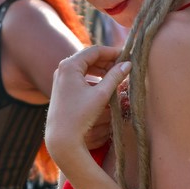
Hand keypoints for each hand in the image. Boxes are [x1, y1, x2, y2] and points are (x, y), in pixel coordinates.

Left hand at [45, 46, 130, 168]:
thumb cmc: (80, 115)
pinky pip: (80, 77)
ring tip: (117, 76)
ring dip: (101, 70)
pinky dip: (93, 79)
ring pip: (85, 68)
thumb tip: (128, 64)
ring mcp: (60, 79)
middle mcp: (62, 69)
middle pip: (89, 58)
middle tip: (124, 66)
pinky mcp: (62, 89)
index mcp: (70, 65)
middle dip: (107, 61)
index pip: (95, 51)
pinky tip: (105, 86)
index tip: (127, 56)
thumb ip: (115, 77)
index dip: (112, 52)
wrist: (61, 137)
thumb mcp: (101, 94)